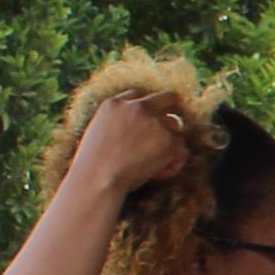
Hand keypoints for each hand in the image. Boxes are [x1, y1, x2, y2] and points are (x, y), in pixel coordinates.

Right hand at [66, 91, 198, 201]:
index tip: (146, 121)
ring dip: (170, 143)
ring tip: (155, 164)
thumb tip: (138, 129)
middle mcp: (137, 107)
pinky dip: (174, 163)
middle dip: (169, 112)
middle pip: (166, 98)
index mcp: (114, 104)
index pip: (137, 96)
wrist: (98, 179)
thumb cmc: (92, 166)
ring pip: (175, 127)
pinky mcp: (169, 140)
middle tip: (166, 132)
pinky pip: (181, 150)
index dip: (144, 108)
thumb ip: (117, 122)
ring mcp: (155, 122)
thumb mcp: (96, 133)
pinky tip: (159, 174)